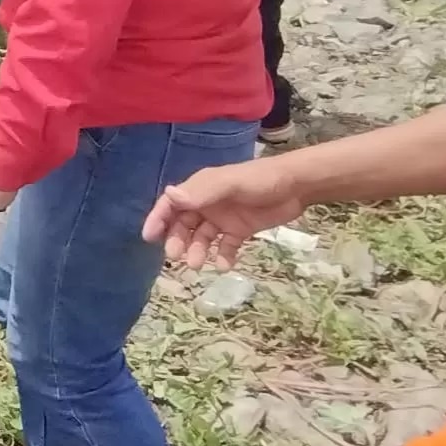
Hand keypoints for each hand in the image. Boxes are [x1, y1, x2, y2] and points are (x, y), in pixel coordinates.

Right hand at [141, 159, 309, 269]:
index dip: (158, 219)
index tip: (148, 237)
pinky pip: (225, 246)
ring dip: (197, 251)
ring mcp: (224, 218)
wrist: (296, 186)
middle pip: (183, 225)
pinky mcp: (240, 230)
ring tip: (199, 265)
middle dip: (177, 240)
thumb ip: (202, 191)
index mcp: (201, 189)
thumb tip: (170, 197)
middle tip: (178, 257)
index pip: (172, 204)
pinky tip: (225, 265)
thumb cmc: (260, 180)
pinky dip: (223, 256)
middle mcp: (208, 204)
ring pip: (202, 238)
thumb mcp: (230, 183)